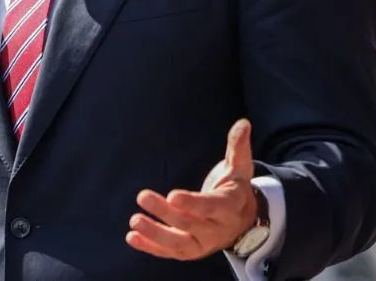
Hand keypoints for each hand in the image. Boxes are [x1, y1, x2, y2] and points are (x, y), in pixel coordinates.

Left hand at [127, 119, 258, 260]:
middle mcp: (217, 228)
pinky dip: (150, 247)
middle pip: (191, 224)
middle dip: (166, 213)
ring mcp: (203, 243)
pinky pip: (169, 252)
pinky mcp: (190, 251)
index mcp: (230, 206)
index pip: (212, 206)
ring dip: (155, 234)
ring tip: (134, 221)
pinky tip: (132, 237)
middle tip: (143, 196)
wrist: (242, 222)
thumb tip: (243, 123)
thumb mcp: (240, 167)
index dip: (193, 203)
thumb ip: (238, 146)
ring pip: (179, 243)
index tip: (172, 196)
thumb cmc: (235, 189)